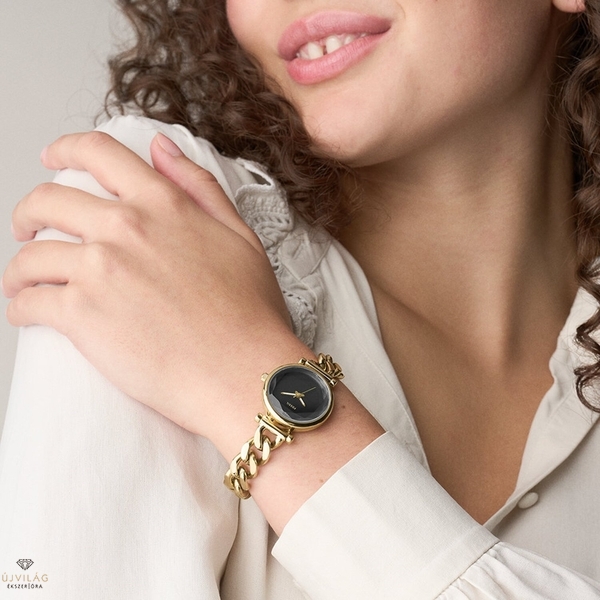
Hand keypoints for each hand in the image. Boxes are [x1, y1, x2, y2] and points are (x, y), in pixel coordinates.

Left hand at [2, 131, 305, 440]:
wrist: (244, 372)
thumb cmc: (250, 315)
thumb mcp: (240, 236)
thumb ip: (200, 186)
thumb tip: (162, 149)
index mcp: (163, 204)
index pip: (98, 152)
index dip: (66, 148)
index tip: (53, 156)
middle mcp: (125, 228)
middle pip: (47, 200)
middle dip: (28, 213)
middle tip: (29, 229)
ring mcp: (99, 270)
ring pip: (30, 255)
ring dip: (20, 268)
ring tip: (25, 282)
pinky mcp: (81, 315)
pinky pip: (27, 302)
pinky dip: (20, 307)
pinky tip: (29, 312)